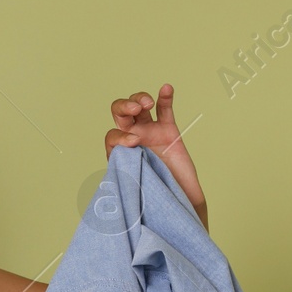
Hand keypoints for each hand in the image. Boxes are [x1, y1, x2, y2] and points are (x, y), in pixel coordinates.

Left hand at [104, 84, 208, 230]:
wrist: (179, 203)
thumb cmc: (155, 201)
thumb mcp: (135, 193)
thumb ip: (126, 186)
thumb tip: (111, 200)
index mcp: (120, 154)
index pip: (112, 136)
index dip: (120, 136)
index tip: (134, 144)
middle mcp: (133, 140)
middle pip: (120, 114)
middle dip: (124, 107)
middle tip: (135, 111)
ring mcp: (150, 133)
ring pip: (140, 107)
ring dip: (139, 99)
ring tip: (147, 103)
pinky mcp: (168, 130)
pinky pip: (165, 109)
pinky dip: (165, 97)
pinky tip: (166, 88)